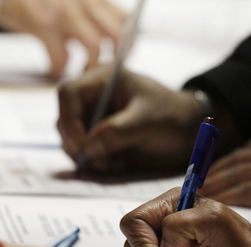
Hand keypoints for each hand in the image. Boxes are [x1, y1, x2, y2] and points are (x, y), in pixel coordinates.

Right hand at [0, 0, 126, 74]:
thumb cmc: (38, 0)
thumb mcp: (72, 1)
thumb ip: (92, 14)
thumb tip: (116, 40)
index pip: (127, 21)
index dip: (129, 44)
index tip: (121, 60)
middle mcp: (85, 1)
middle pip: (117, 35)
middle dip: (113, 60)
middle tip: (102, 74)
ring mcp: (65, 10)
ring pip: (95, 47)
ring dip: (88, 68)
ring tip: (79, 75)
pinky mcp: (43, 22)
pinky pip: (61, 56)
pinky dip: (58, 67)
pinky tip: (53, 68)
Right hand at [58, 67, 206, 173]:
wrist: (186, 129)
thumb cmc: (170, 115)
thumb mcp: (147, 121)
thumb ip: (117, 132)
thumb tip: (88, 148)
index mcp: (102, 79)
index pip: (68, 94)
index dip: (69, 121)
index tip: (84, 147)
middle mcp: (92, 96)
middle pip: (64, 119)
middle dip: (77, 144)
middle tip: (101, 161)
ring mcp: (92, 116)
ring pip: (70, 139)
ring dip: (87, 156)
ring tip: (115, 162)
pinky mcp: (96, 135)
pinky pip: (83, 152)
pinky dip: (94, 162)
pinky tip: (116, 162)